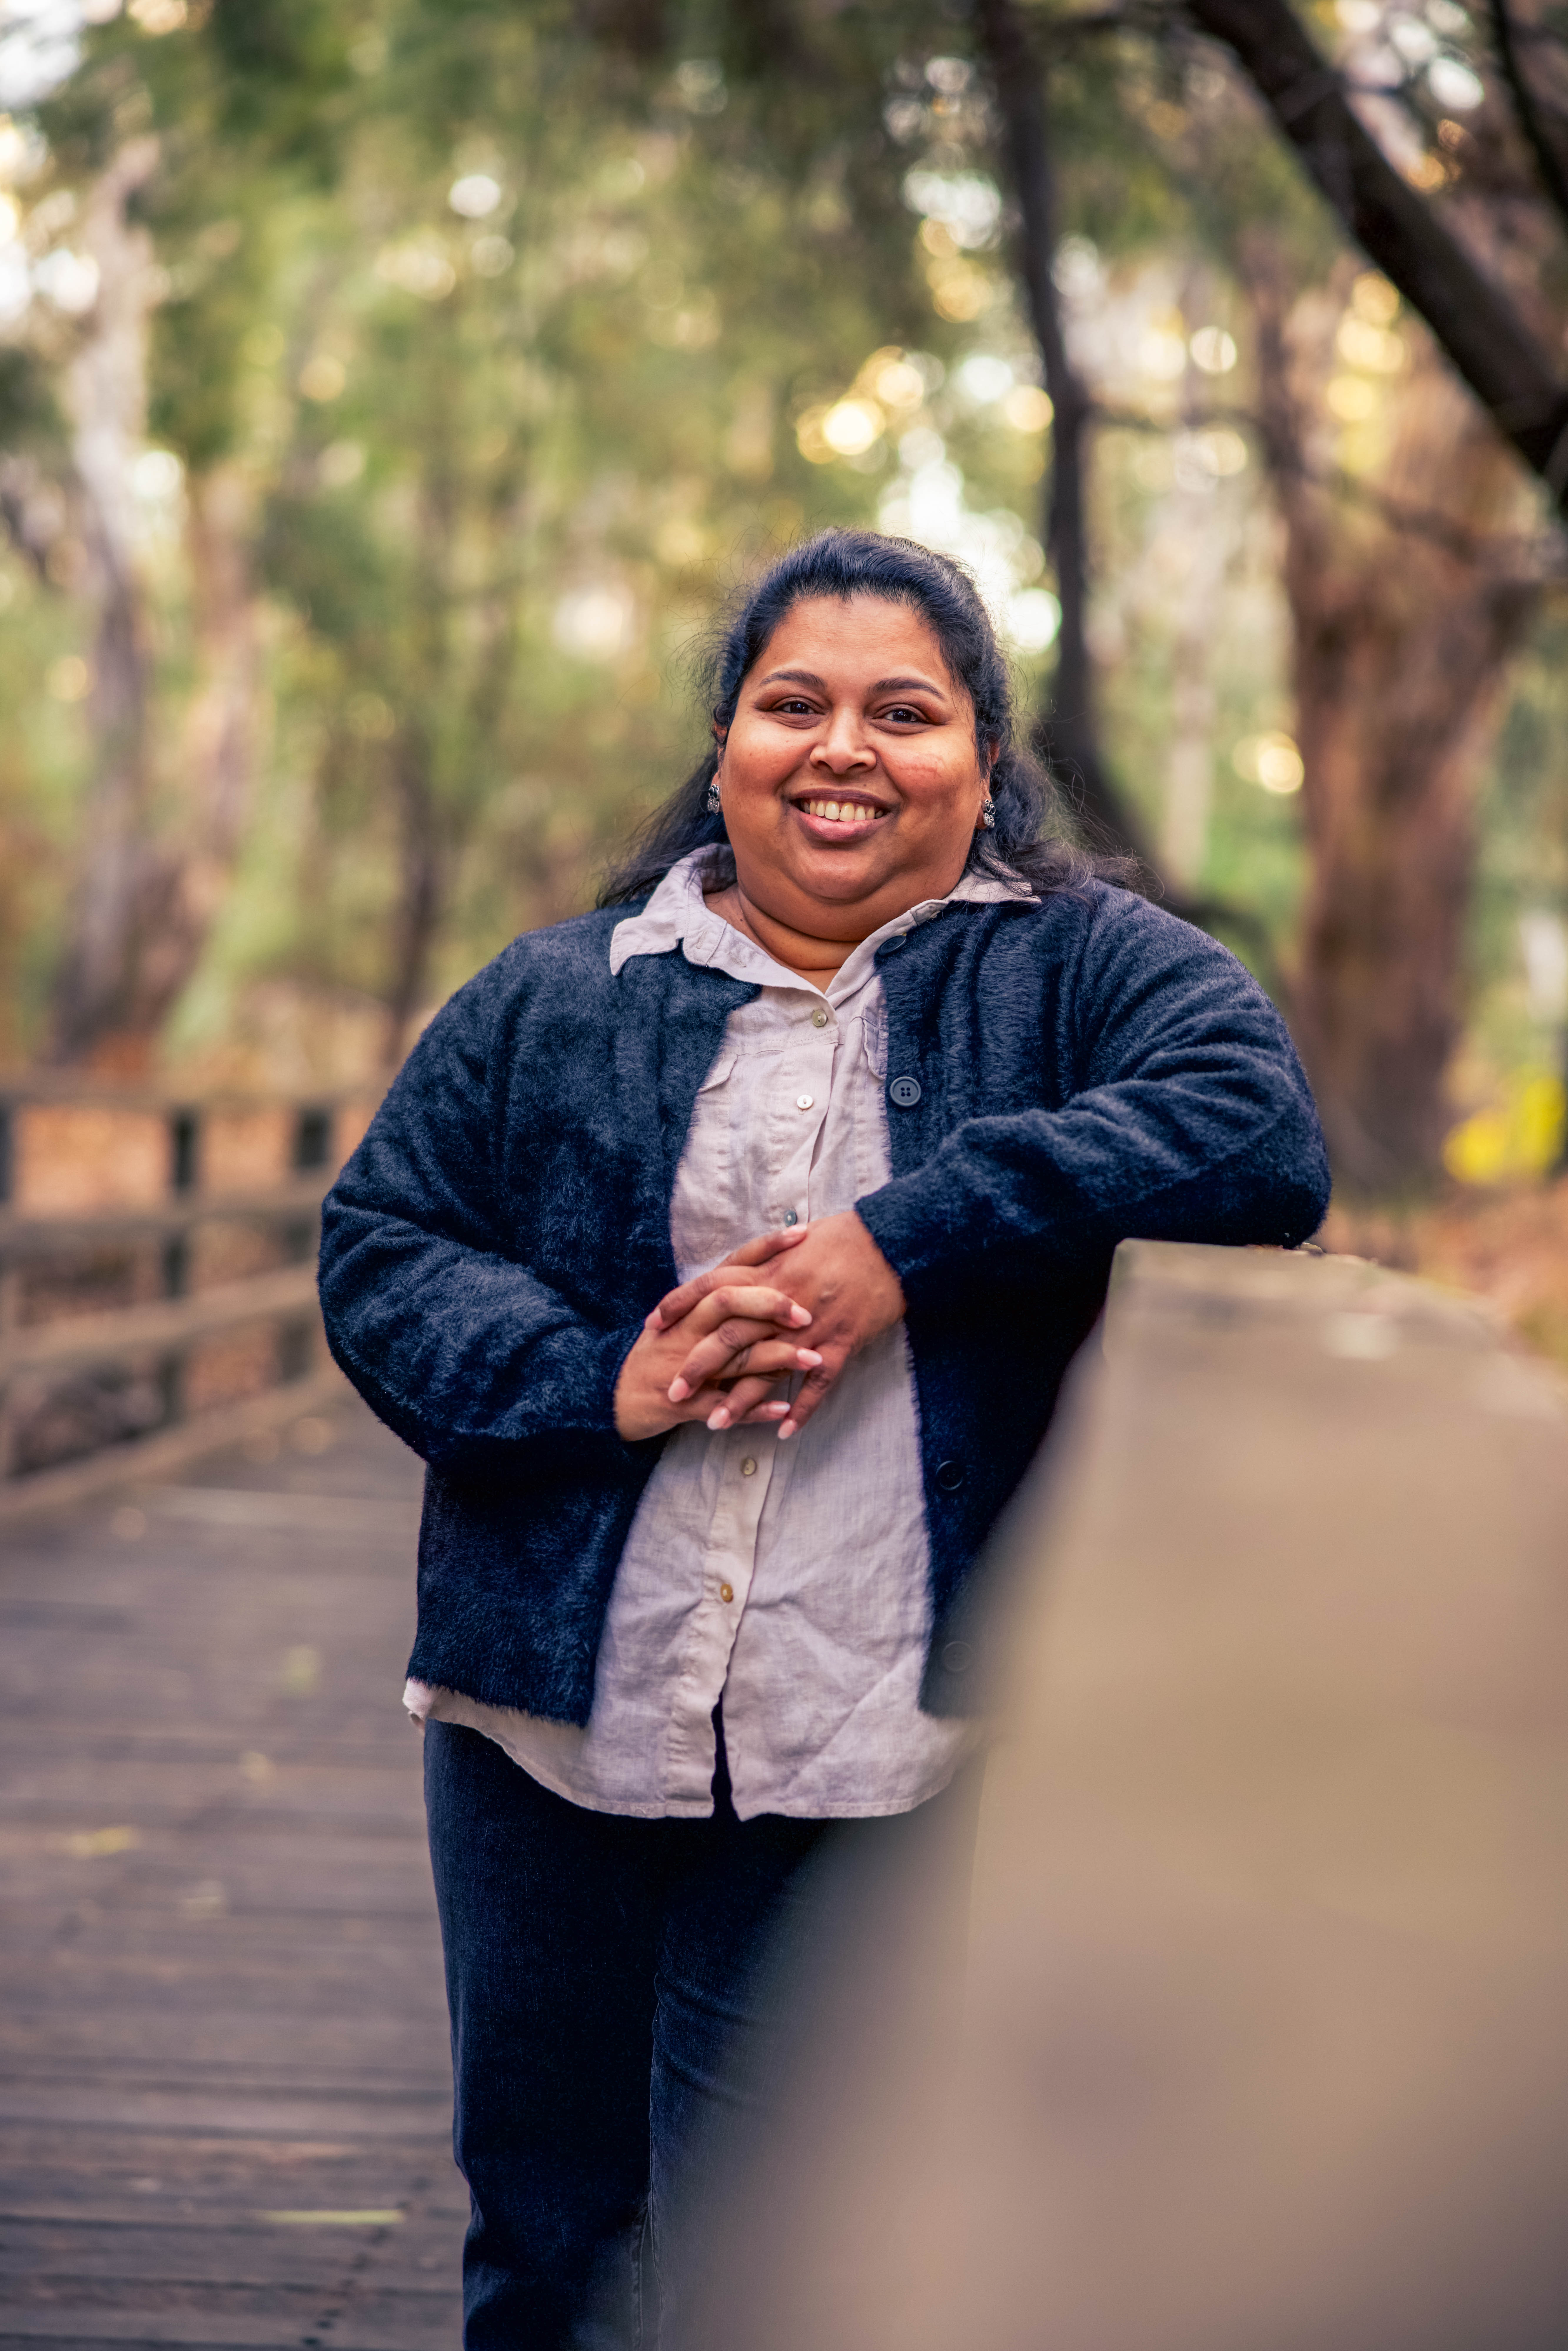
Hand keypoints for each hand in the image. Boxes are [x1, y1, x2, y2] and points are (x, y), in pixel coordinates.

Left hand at [653, 1211, 904, 1442]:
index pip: (711, 1289)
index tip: (653, 1327)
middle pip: (730, 1337)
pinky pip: (818, 1384)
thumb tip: (738, 1270)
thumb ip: (764, 1260)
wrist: (890, 1243)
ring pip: (768, 1369)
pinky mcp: (842, 1343)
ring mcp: (812, 1326)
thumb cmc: (845, 1237)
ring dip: (741, 1400)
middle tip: (673, 1394)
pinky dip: (802, 1410)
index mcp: (769, 1271)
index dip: (679, 1306)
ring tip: (714, 1425)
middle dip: (698, 1368)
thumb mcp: (795, 1241)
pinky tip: (784, 1433)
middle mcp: (783, 1301)